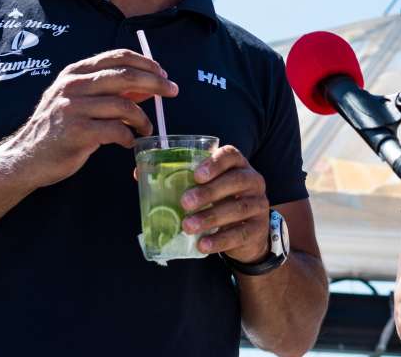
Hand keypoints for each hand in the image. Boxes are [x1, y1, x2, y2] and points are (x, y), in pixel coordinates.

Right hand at [3, 49, 177, 187]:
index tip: (163, 74)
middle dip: (155, 83)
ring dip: (143, 119)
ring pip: (124, 105)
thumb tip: (148, 85)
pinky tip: (129, 143)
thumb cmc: (58, 128)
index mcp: (75, 73)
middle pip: (125, 76)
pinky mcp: (77, 132)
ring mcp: (73, 108)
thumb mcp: (79, 101)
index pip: (117, 57)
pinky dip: (129, 137)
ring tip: (146, 129)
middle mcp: (73, 85)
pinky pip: (116, 130)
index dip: (145, 63)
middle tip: (173, 92)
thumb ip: (110, 91)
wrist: (26, 157)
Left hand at [179, 145, 271, 262]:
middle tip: (185, 203)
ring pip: (238, 208)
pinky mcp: (258, 229)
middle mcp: (253, 181)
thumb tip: (140, 173)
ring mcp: (259, 205)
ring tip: (188, 226)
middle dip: (209, 191)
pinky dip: (220, 240)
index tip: (197, 175)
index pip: (231, 156)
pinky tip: (203, 244)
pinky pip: (240, 233)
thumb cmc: (222, 202)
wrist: (248, 233)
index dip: (215, 163)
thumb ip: (182, 180)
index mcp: (238, 165)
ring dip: (211, 217)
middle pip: (236, 181)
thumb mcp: (208, 188)